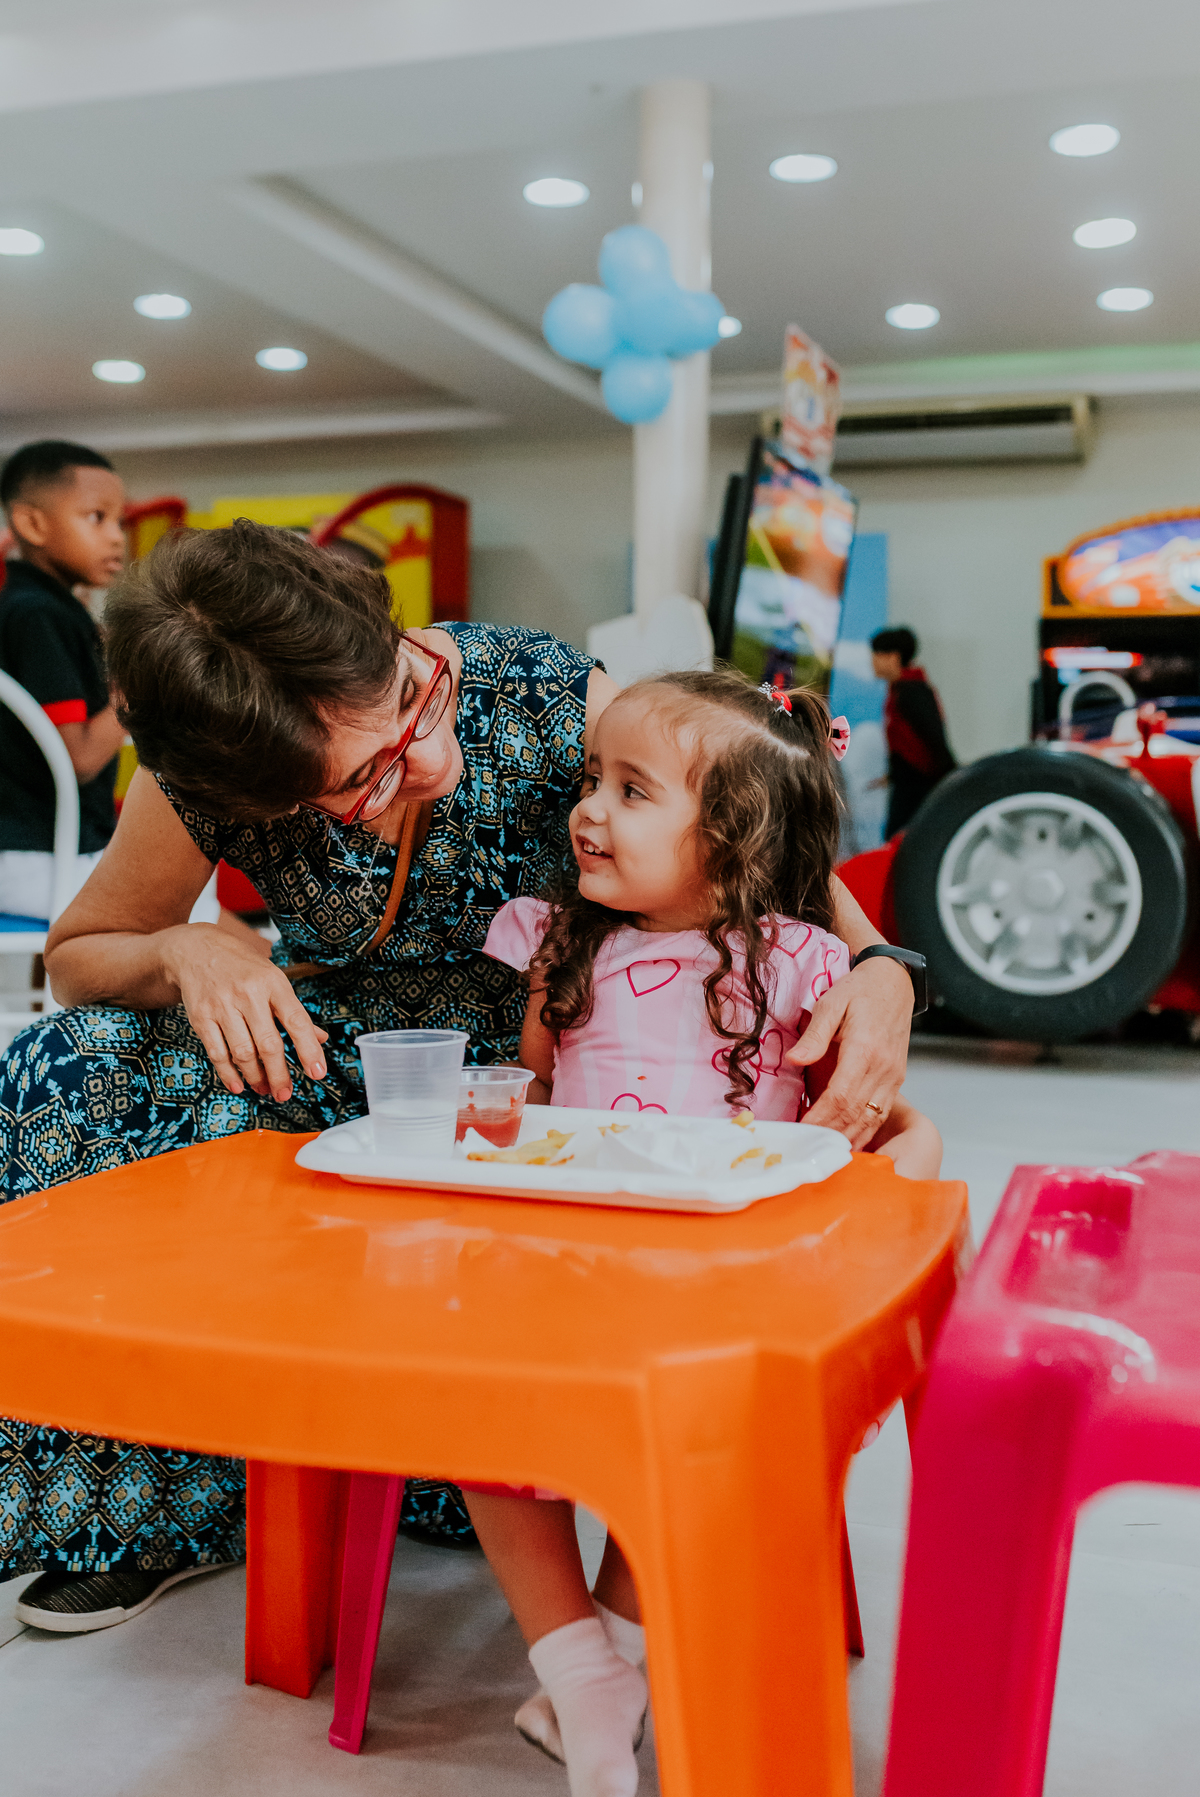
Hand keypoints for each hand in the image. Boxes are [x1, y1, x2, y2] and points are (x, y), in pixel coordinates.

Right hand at [160, 925, 327, 1102]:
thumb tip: (320, 1039)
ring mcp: (222, 1005)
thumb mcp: (273, 980)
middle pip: (268, 1044)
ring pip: (243, 1052)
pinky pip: (217, 1053)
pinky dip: (229, 1074)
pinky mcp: (201, 1016)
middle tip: (285, 1092)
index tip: (317, 1073)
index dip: (308, 1049)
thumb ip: (294, 1011)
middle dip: (279, 1074)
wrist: (197, 950)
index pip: (296, 1021)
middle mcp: (249, 994)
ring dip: (255, 1077)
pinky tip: (239, 1085)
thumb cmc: (242, 967)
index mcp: (273, 983)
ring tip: (264, 1088)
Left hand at [787, 955, 913, 1146]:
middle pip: (855, 1115)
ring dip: (846, 1140)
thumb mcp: (832, 1002)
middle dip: (829, 1135)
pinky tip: (845, 1143)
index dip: (820, 1118)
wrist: (894, 982)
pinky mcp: (896, 1081)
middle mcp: (884, 1069)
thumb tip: (795, 1059)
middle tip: (803, 1149)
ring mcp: (893, 1078)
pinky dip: (862, 1133)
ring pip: (870, 1120)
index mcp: (865, 1050)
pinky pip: (879, 1115)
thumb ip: (815, 1034)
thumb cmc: (860, 990)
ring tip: (821, 1152)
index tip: (800, 1132)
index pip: (841, 1096)